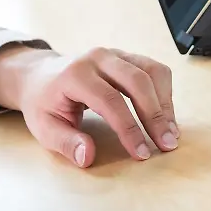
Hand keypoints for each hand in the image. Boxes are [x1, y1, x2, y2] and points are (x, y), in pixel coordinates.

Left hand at [0, 45, 180, 166]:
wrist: (40, 76)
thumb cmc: (44, 104)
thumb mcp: (45, 128)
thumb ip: (66, 143)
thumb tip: (87, 157)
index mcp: (75, 75)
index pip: (110, 101)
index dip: (129, 128)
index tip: (141, 153)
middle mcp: (98, 58)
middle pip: (138, 82)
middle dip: (156, 116)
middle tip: (166, 144)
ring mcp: (115, 54)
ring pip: (152, 71)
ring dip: (165, 104)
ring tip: (170, 132)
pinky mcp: (127, 57)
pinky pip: (155, 70)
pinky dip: (165, 93)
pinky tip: (165, 116)